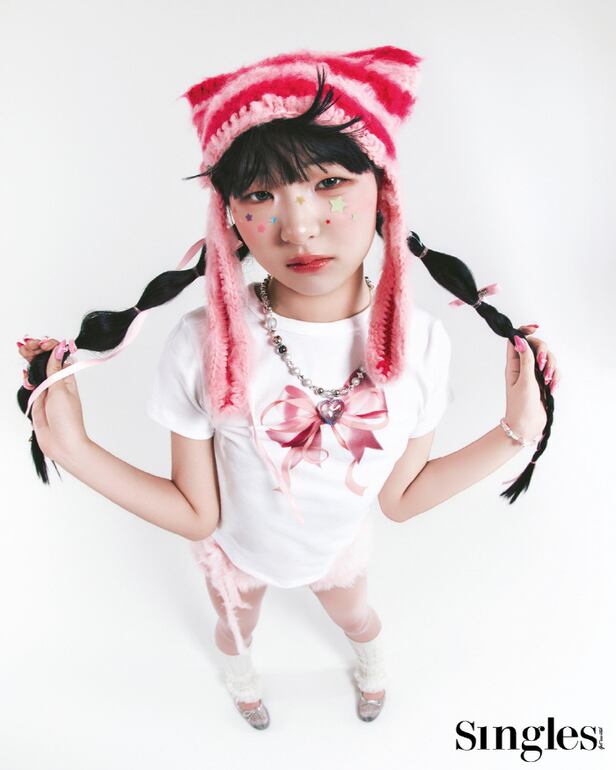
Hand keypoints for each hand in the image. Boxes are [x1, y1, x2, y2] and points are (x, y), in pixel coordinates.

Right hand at [22, 338, 88, 463]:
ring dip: (30, 361)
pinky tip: (25, 375)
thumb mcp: (61, 390)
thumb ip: (55, 370)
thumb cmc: (67, 419)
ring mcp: (47, 392)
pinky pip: (31, 385)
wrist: (62, 443)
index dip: (50, 347)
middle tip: (26, 346)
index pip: (58, 356)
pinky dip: (27, 378)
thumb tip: (57, 349)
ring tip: (23, 351)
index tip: (42, 344)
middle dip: (36, 351)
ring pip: (37, 372)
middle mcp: (58, 383)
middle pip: (45, 362)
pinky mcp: (38, 401)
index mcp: (68, 378)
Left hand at [504, 324, 559, 440]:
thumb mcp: (524, 381)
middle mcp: (523, 367)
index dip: (524, 331)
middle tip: (542, 367)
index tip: (535, 328)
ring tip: (548, 382)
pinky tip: (552, 388)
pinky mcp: (544, 382)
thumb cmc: (521, 406)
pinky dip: (556, 378)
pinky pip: (554, 372)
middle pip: (537, 346)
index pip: (516, 341)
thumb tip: (519, 339)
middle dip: (544, 353)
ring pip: (548, 359)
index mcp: (513, 365)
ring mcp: (534, 374)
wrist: (526, 426)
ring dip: (552, 368)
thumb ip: (525, 360)